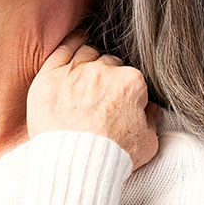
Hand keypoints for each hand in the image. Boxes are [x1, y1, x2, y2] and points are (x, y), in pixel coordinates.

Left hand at [27, 27, 162, 173]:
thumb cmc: (111, 156)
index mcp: (131, 82)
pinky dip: (71, 43)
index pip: (131, 78)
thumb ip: (152, 121)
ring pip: (87, 54)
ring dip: (89, 62)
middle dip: (107, 78)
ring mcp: (76, 70)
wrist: (74, 163)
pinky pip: (63, 48)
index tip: (119, 106)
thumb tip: (152, 110)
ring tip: (85, 78)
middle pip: (109, 64)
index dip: (126, 93)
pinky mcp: (51, 75)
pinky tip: (76, 41)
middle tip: (99, 98)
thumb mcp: (147, 144)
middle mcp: (104, 70)